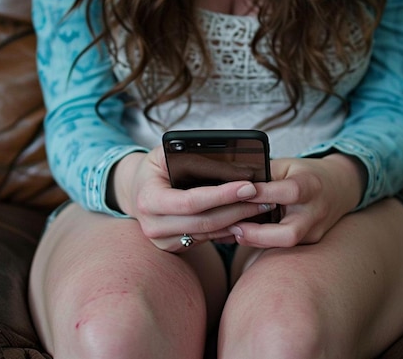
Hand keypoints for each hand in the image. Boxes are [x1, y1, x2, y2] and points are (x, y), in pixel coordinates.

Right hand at [111, 147, 275, 251]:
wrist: (137, 190)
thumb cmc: (155, 168)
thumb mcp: (164, 154)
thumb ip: (187, 154)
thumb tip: (222, 159)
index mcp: (148, 200)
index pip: (191, 202)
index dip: (222, 195)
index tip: (249, 186)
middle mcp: (153, 225)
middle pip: (205, 222)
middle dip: (238, 210)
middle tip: (265, 198)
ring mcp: (163, 241)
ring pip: (209, 234)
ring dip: (238, 221)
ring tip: (262, 207)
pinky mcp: (174, 248)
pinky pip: (207, 241)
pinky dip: (228, 230)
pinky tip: (247, 219)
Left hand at [228, 154, 364, 247]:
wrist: (339, 188)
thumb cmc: (305, 173)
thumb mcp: (286, 165)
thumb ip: (263, 174)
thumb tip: (231, 183)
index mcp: (310, 186)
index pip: (288, 192)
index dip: (261, 195)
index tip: (236, 194)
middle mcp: (315, 213)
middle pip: (288, 234)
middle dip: (257, 234)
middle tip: (233, 227)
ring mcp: (314, 232)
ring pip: (283, 245)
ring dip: (255, 240)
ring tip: (233, 231)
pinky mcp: (309, 243)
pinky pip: (283, 247)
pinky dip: (261, 242)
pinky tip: (242, 235)